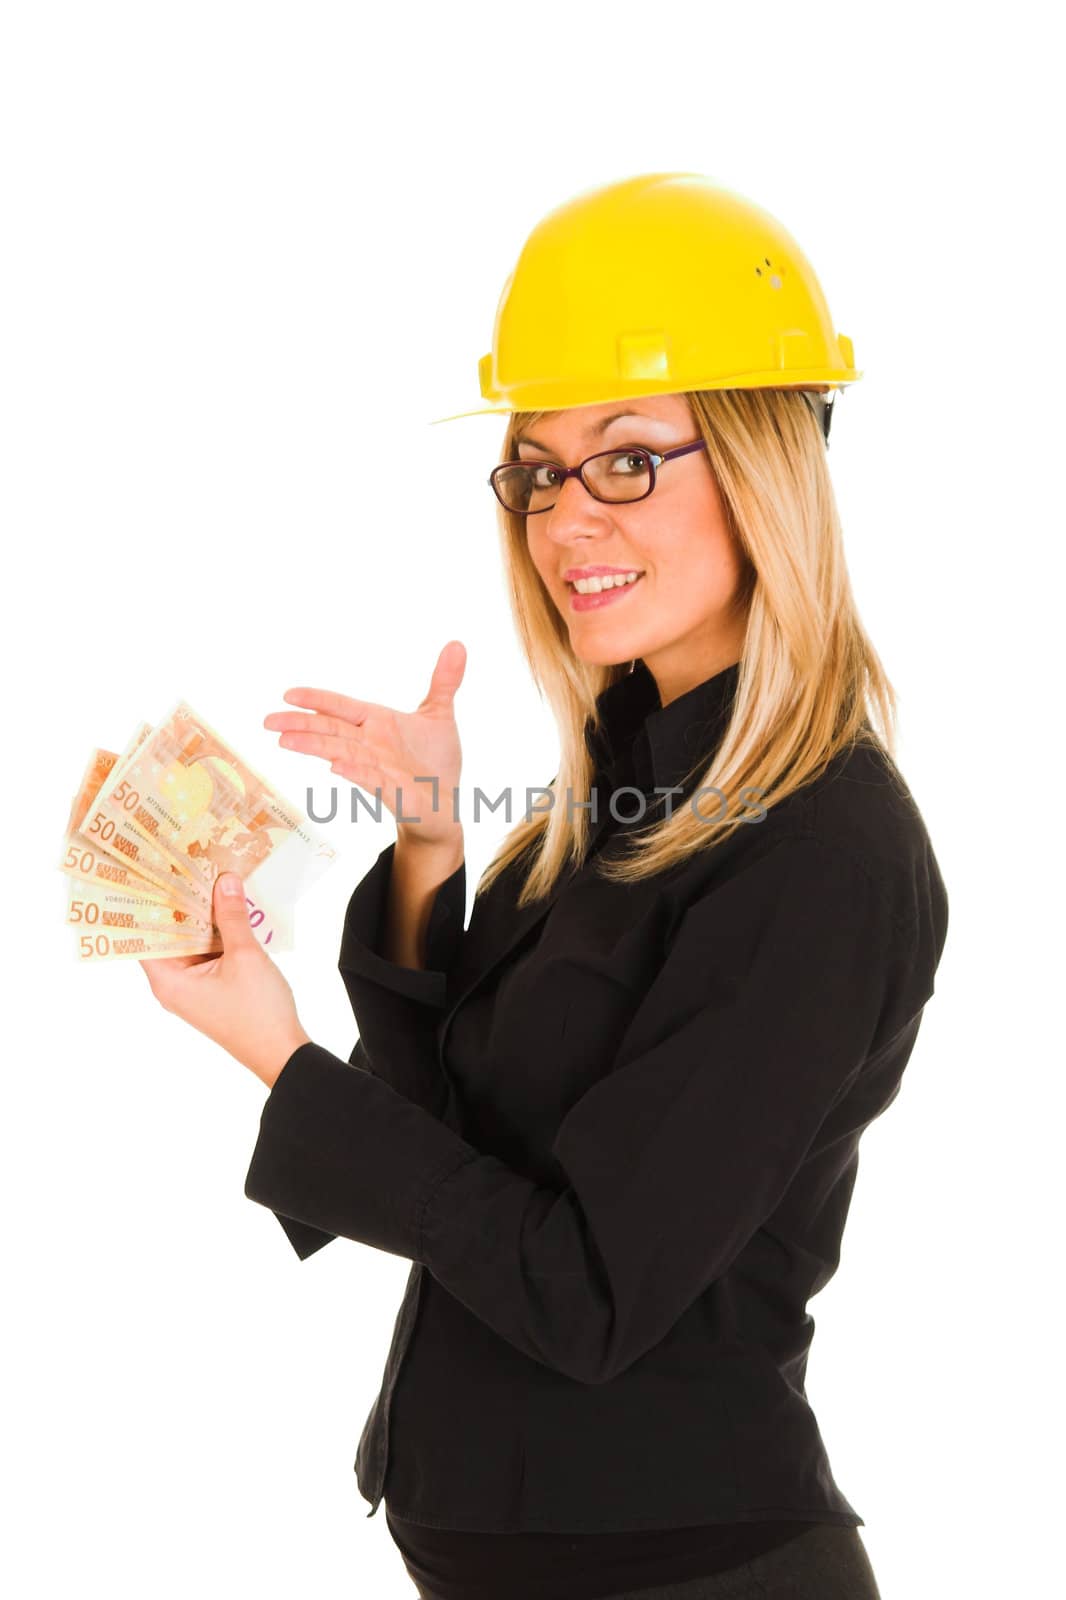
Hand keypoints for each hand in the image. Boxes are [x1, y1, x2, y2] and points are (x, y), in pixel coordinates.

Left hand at [139, 873, 311, 1089]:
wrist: (282, 1052)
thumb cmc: (257, 1013)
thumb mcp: (245, 956)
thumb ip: (233, 917)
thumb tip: (224, 882)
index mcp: (169, 981)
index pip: (144, 935)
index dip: (147, 904)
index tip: (152, 874)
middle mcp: (175, 984)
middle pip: (169, 935)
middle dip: (181, 903)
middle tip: (187, 866)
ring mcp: (195, 987)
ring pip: (192, 942)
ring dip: (204, 917)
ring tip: (211, 879)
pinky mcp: (214, 988)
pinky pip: (209, 952)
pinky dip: (218, 932)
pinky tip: (232, 908)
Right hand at [264, 639, 465, 849]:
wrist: (445, 803)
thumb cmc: (436, 761)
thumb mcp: (440, 714)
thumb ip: (444, 681)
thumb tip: (458, 644)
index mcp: (377, 723)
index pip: (341, 707)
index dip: (317, 700)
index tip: (288, 694)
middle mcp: (370, 745)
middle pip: (329, 731)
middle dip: (299, 725)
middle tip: (267, 721)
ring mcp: (377, 769)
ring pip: (339, 754)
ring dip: (314, 747)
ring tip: (286, 741)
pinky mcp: (390, 792)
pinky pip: (369, 780)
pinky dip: (354, 772)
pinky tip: (336, 767)